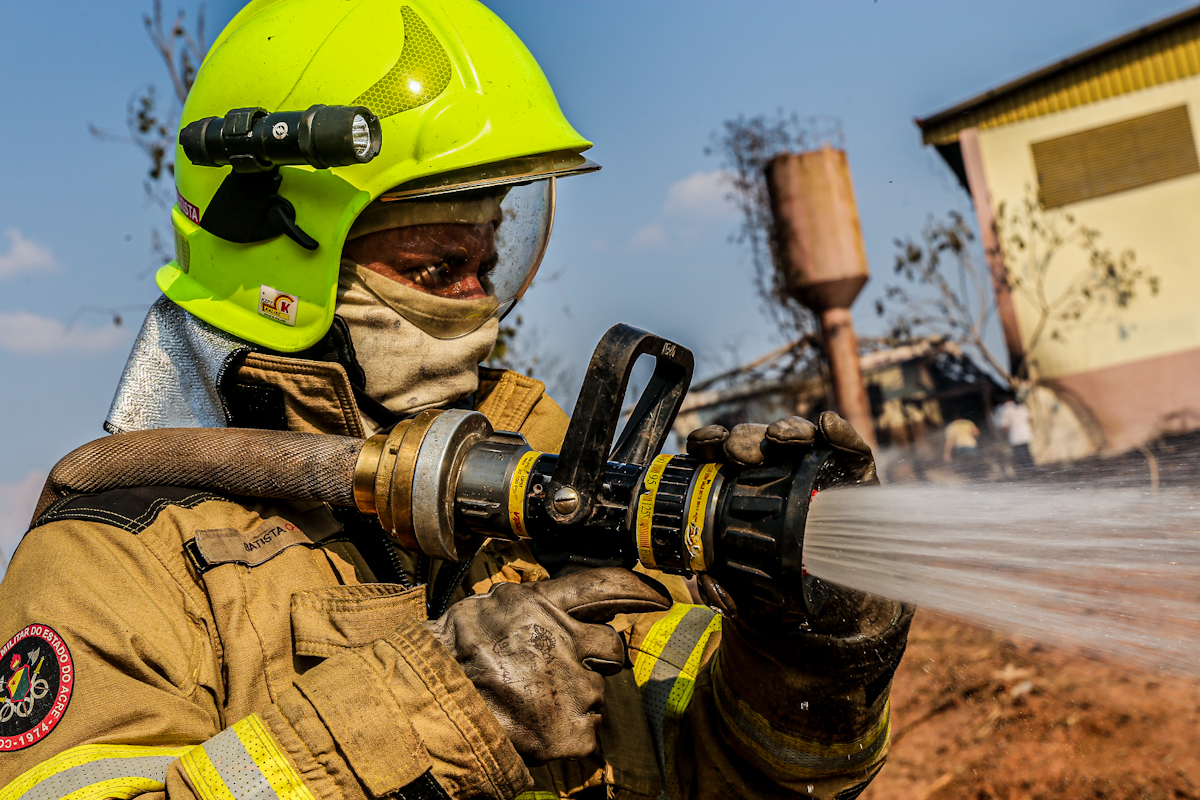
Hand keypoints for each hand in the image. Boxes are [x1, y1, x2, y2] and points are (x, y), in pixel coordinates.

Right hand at [425, 567, 671, 762]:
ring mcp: (571, 688)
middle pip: (611, 647)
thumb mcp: (484, 609)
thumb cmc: (448, 660)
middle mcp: (564, 642)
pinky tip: (536, 725)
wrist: (430, 709)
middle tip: (560, 670)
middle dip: (598, 659)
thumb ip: (524, 604)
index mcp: (540, 605)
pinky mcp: (572, 731)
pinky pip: (587, 731)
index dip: (638, 590)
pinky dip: (566, 732)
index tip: (659, 597)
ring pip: (597, 693)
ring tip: (531, 701)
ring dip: (574, 698)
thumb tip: (550, 602)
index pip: (605, 586)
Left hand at [685, 411, 877, 620]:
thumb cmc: (786, 585)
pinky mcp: (855, 474)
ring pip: (798, 437)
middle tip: (737, 453)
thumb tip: (707, 583)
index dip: (710, 443)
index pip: (722, 455)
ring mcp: (817, 470)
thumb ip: (725, 588)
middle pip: (756, 441)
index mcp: (744, 489)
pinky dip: (839, 434)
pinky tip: (826, 427)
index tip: (702, 446)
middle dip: (744, 439)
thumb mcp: (748, 592)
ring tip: (779, 438)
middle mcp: (778, 472)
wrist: (837, 605)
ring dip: (786, 430)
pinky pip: (849, 449)